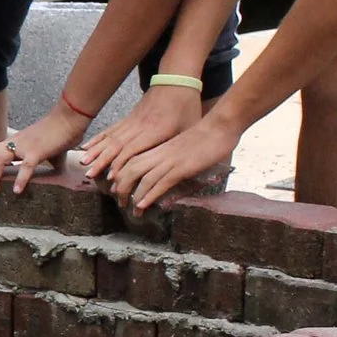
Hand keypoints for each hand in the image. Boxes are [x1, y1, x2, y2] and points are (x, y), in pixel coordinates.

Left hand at [0, 111, 84, 196]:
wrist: (70, 116)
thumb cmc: (60, 130)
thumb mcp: (43, 146)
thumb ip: (44, 157)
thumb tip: (55, 168)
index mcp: (14, 141)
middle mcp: (15, 143)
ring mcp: (25, 146)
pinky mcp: (38, 150)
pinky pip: (26, 166)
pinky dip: (21, 179)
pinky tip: (17, 191)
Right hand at [78, 82, 201, 180]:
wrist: (177, 79)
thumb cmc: (186, 105)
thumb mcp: (189, 127)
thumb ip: (178, 146)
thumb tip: (174, 166)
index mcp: (155, 131)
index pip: (132, 149)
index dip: (120, 164)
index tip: (111, 178)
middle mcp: (139, 126)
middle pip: (116, 145)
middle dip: (101, 161)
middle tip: (89, 175)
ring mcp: (131, 121)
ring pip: (110, 137)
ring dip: (96, 151)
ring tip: (83, 163)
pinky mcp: (128, 117)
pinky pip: (110, 130)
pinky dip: (97, 139)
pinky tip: (86, 146)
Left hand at [108, 112, 239, 211]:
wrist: (220, 126)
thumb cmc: (206, 137)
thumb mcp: (182, 148)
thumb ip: (172, 159)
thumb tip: (167, 175)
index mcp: (159, 149)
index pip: (131, 161)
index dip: (120, 175)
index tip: (116, 188)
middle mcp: (160, 154)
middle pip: (130, 170)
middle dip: (121, 188)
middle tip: (120, 203)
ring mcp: (170, 160)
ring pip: (142, 178)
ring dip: (134, 196)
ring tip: (131, 210)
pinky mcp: (182, 167)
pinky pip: (161, 182)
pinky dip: (150, 195)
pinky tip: (143, 205)